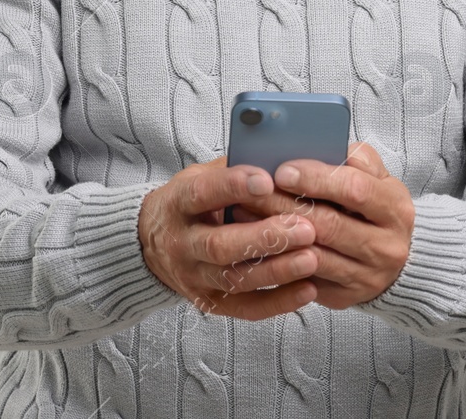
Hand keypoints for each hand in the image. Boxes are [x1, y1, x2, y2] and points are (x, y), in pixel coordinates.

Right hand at [137, 154, 321, 320]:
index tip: (267, 179)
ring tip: (312, 258)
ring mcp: (194, 277)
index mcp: (178, 204)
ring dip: (277, 271)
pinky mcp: (210, 302)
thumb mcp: (200, 176)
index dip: (233, 186)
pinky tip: (308, 289)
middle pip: (220, 245)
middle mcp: (181, 244)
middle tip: (305, 228)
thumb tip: (278, 157)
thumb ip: (233, 169)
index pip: (202, 194)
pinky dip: (279, 301)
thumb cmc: (190, 204)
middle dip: (265, 238)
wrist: (153, 244)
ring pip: (235, 279)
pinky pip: (246, 308)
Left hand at [232, 142, 414, 308]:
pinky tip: (255, 243)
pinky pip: (304, 280)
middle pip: (327, 224)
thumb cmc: (374, 208)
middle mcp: (386, 246)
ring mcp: (367, 276)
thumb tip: (318, 145)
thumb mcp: (376, 177)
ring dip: (273, 234)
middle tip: (250, 191)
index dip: (315, 178)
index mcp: (395, 208)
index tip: (282, 170)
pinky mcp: (346, 297)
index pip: (354, 189)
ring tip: (242, 213)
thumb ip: (354, 158)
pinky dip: (276, 261)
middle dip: (284, 205)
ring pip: (311, 256)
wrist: (393, 258)